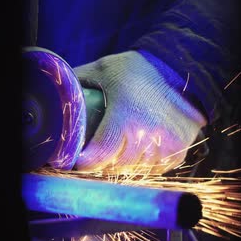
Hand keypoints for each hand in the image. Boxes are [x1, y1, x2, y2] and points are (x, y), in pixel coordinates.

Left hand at [73, 50, 206, 173]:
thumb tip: (56, 92)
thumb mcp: (105, 69)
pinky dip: (139, 166)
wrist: (183, 72)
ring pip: (132, 171)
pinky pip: (150, 171)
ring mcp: (165, 147)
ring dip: (119, 166)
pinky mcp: (177, 154)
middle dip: (99, 164)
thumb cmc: (139, 70)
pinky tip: (131, 154)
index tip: (76, 158)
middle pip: (113, 167)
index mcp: (127, 116)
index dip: (85, 161)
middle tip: (91, 156)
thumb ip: (78, 80)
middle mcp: (148, 135)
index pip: (100, 154)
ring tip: (110, 154)